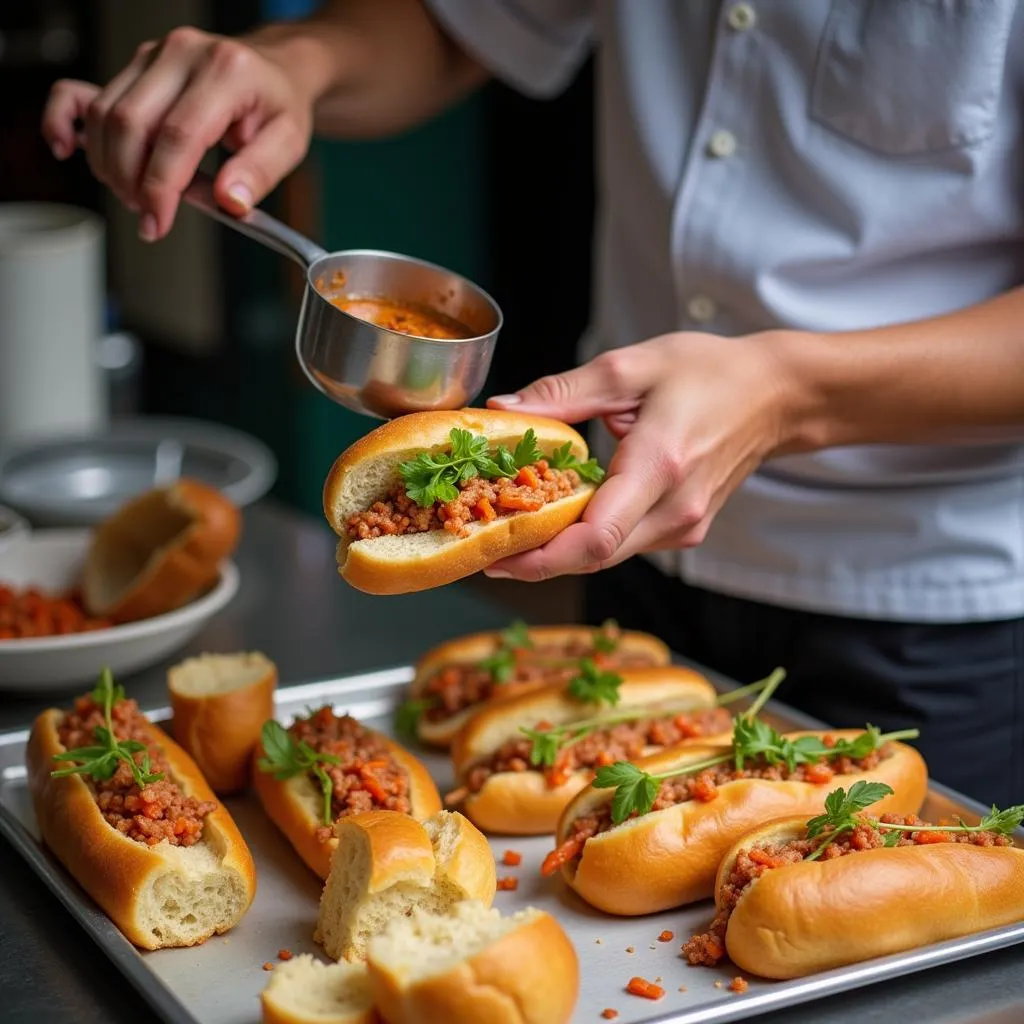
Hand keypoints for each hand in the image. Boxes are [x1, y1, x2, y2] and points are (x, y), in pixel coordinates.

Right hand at [41, 27, 316, 240]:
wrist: (272, 72)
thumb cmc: (278, 106)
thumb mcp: (289, 142)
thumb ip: (259, 173)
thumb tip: (230, 202)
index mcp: (225, 72)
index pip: (178, 135)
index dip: (161, 186)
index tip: (157, 221)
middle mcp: (182, 55)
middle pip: (131, 124)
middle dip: (132, 182)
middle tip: (148, 215)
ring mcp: (152, 57)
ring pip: (107, 115)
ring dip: (111, 166)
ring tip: (137, 197)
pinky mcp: (134, 67)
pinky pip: (85, 93)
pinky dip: (67, 121)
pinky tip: (67, 148)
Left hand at [484, 331, 803, 580]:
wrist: (776, 396)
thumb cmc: (710, 373)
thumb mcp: (631, 367)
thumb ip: (563, 392)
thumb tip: (503, 409)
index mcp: (660, 465)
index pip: (596, 536)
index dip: (541, 557)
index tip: (496, 556)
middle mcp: (675, 509)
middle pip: (594, 557)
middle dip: (536, 559)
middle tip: (485, 547)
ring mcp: (683, 526)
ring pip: (607, 555)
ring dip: (559, 550)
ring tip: (511, 532)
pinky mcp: (684, 529)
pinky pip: (625, 544)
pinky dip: (588, 538)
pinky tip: (558, 520)